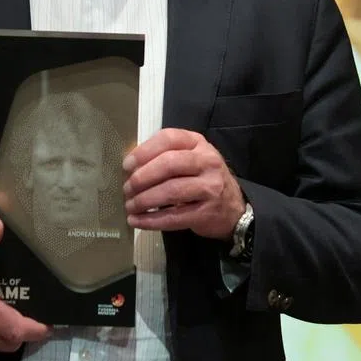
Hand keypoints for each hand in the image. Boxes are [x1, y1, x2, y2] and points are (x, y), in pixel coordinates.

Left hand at [122, 128, 245, 239]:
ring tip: (130, 206)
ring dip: (144, 200)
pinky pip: (174, 217)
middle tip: (127, 188)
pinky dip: (152, 220)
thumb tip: (130, 166)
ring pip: (171, 191)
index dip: (144, 151)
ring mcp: (210, 187)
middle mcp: (207, 162)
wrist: (234, 208)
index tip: (127, 165)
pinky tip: (137, 221)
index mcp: (198, 143)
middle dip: (142, 177)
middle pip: (169, 164)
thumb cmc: (203, 179)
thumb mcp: (191, 158)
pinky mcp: (207, 212)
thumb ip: (166, 156)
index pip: (169, 139)